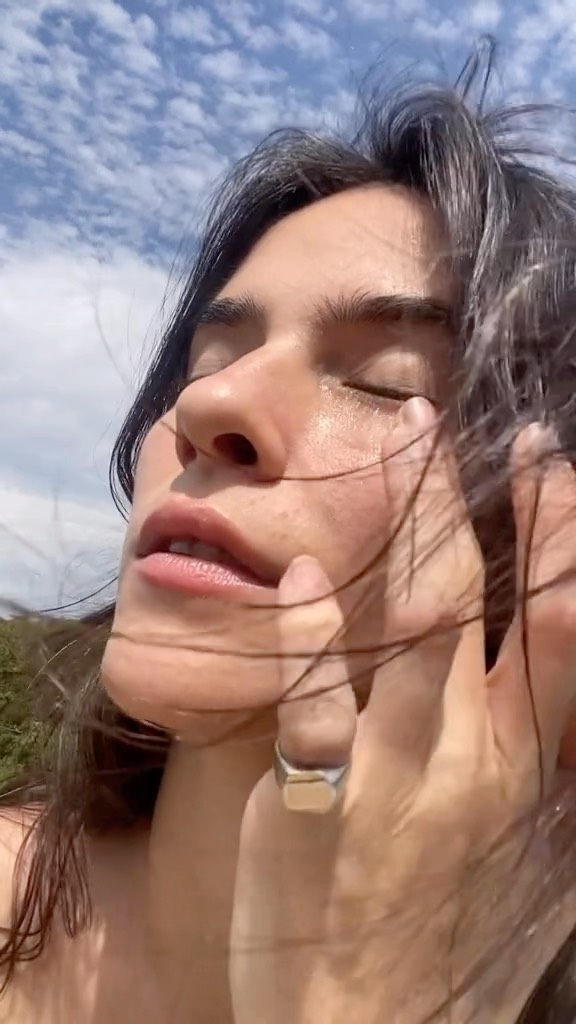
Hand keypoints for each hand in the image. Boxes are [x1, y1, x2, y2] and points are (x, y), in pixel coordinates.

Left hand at [230, 403, 575, 1023]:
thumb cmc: (456, 944)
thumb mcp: (544, 863)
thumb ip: (557, 762)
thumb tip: (564, 665)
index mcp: (532, 766)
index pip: (564, 625)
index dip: (562, 534)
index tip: (548, 461)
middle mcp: (474, 757)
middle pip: (483, 600)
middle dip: (482, 499)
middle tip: (463, 421)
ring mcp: (393, 775)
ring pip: (409, 624)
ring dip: (405, 524)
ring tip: (396, 444)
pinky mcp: (310, 802)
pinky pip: (310, 702)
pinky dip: (305, 630)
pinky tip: (296, 567)